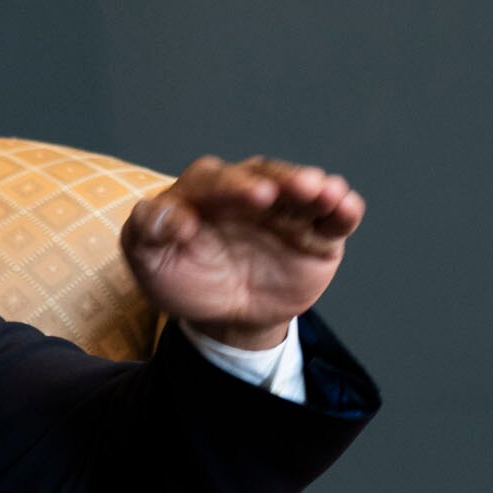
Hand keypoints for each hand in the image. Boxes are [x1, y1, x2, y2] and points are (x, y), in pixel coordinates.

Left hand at [121, 155, 364, 348]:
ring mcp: (287, 211)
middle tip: (285, 190)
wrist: (223, 316)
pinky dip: (344, 209)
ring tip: (324, 192)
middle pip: (265, 176)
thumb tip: (170, 218)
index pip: (214, 180)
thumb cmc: (183, 278)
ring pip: (305, 190)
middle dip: (277, 180)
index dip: (226, 189)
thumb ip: (147, 231)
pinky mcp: (317, 235)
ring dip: (316, 187)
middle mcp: (250, 191)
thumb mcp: (149, 259)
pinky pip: (335, 218)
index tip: (247, 200)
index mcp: (205, 190)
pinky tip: (345, 205)